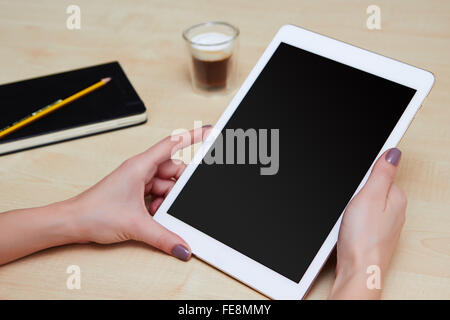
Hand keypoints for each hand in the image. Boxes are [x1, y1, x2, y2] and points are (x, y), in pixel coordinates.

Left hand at [69, 126, 210, 260]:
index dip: (194, 136)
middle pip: (173, 170)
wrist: (72, 222)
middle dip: (179, 187)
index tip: (209, 131)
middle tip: (178, 202)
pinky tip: (153, 216)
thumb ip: (164, 237)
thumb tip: (183, 246)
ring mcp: (137, 181)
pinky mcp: (135, 192)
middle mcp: (140, 170)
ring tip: (158, 213)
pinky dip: (160, 205)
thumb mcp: (136, 225)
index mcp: (140, 166)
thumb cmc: (94, 213)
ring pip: (166, 184)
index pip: (172, 144)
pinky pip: (157, 193)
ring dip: (168, 199)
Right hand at [329, 148, 406, 298]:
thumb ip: (382, 173)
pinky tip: (347, 226)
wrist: (357, 270)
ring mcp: (384, 225)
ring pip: (365, 205)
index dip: (365, 174)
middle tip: (349, 204)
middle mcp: (395, 211)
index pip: (383, 173)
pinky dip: (352, 219)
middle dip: (357, 192)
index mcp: (397, 197)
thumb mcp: (370, 196)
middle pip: (373, 189)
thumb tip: (393, 152)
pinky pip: (361, 219)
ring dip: (352, 207)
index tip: (355, 184)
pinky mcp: (373, 235)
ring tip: (347, 218)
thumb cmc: (363, 238)